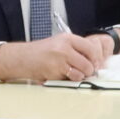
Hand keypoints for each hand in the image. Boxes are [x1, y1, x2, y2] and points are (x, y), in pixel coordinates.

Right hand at [0, 34, 115, 83]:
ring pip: (82, 72)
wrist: (23, 58)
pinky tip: (64, 76)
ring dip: (81, 76)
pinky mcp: (54, 72)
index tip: (97, 63)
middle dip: (90, 70)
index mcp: (68, 38)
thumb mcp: (60, 43)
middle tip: (86, 72)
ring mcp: (59, 60)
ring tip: (74, 74)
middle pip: (89, 62)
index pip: (91, 48)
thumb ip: (76, 49)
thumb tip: (95, 60)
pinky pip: (72, 79)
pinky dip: (71, 80)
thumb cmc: (42, 52)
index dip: (97, 58)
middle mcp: (65, 47)